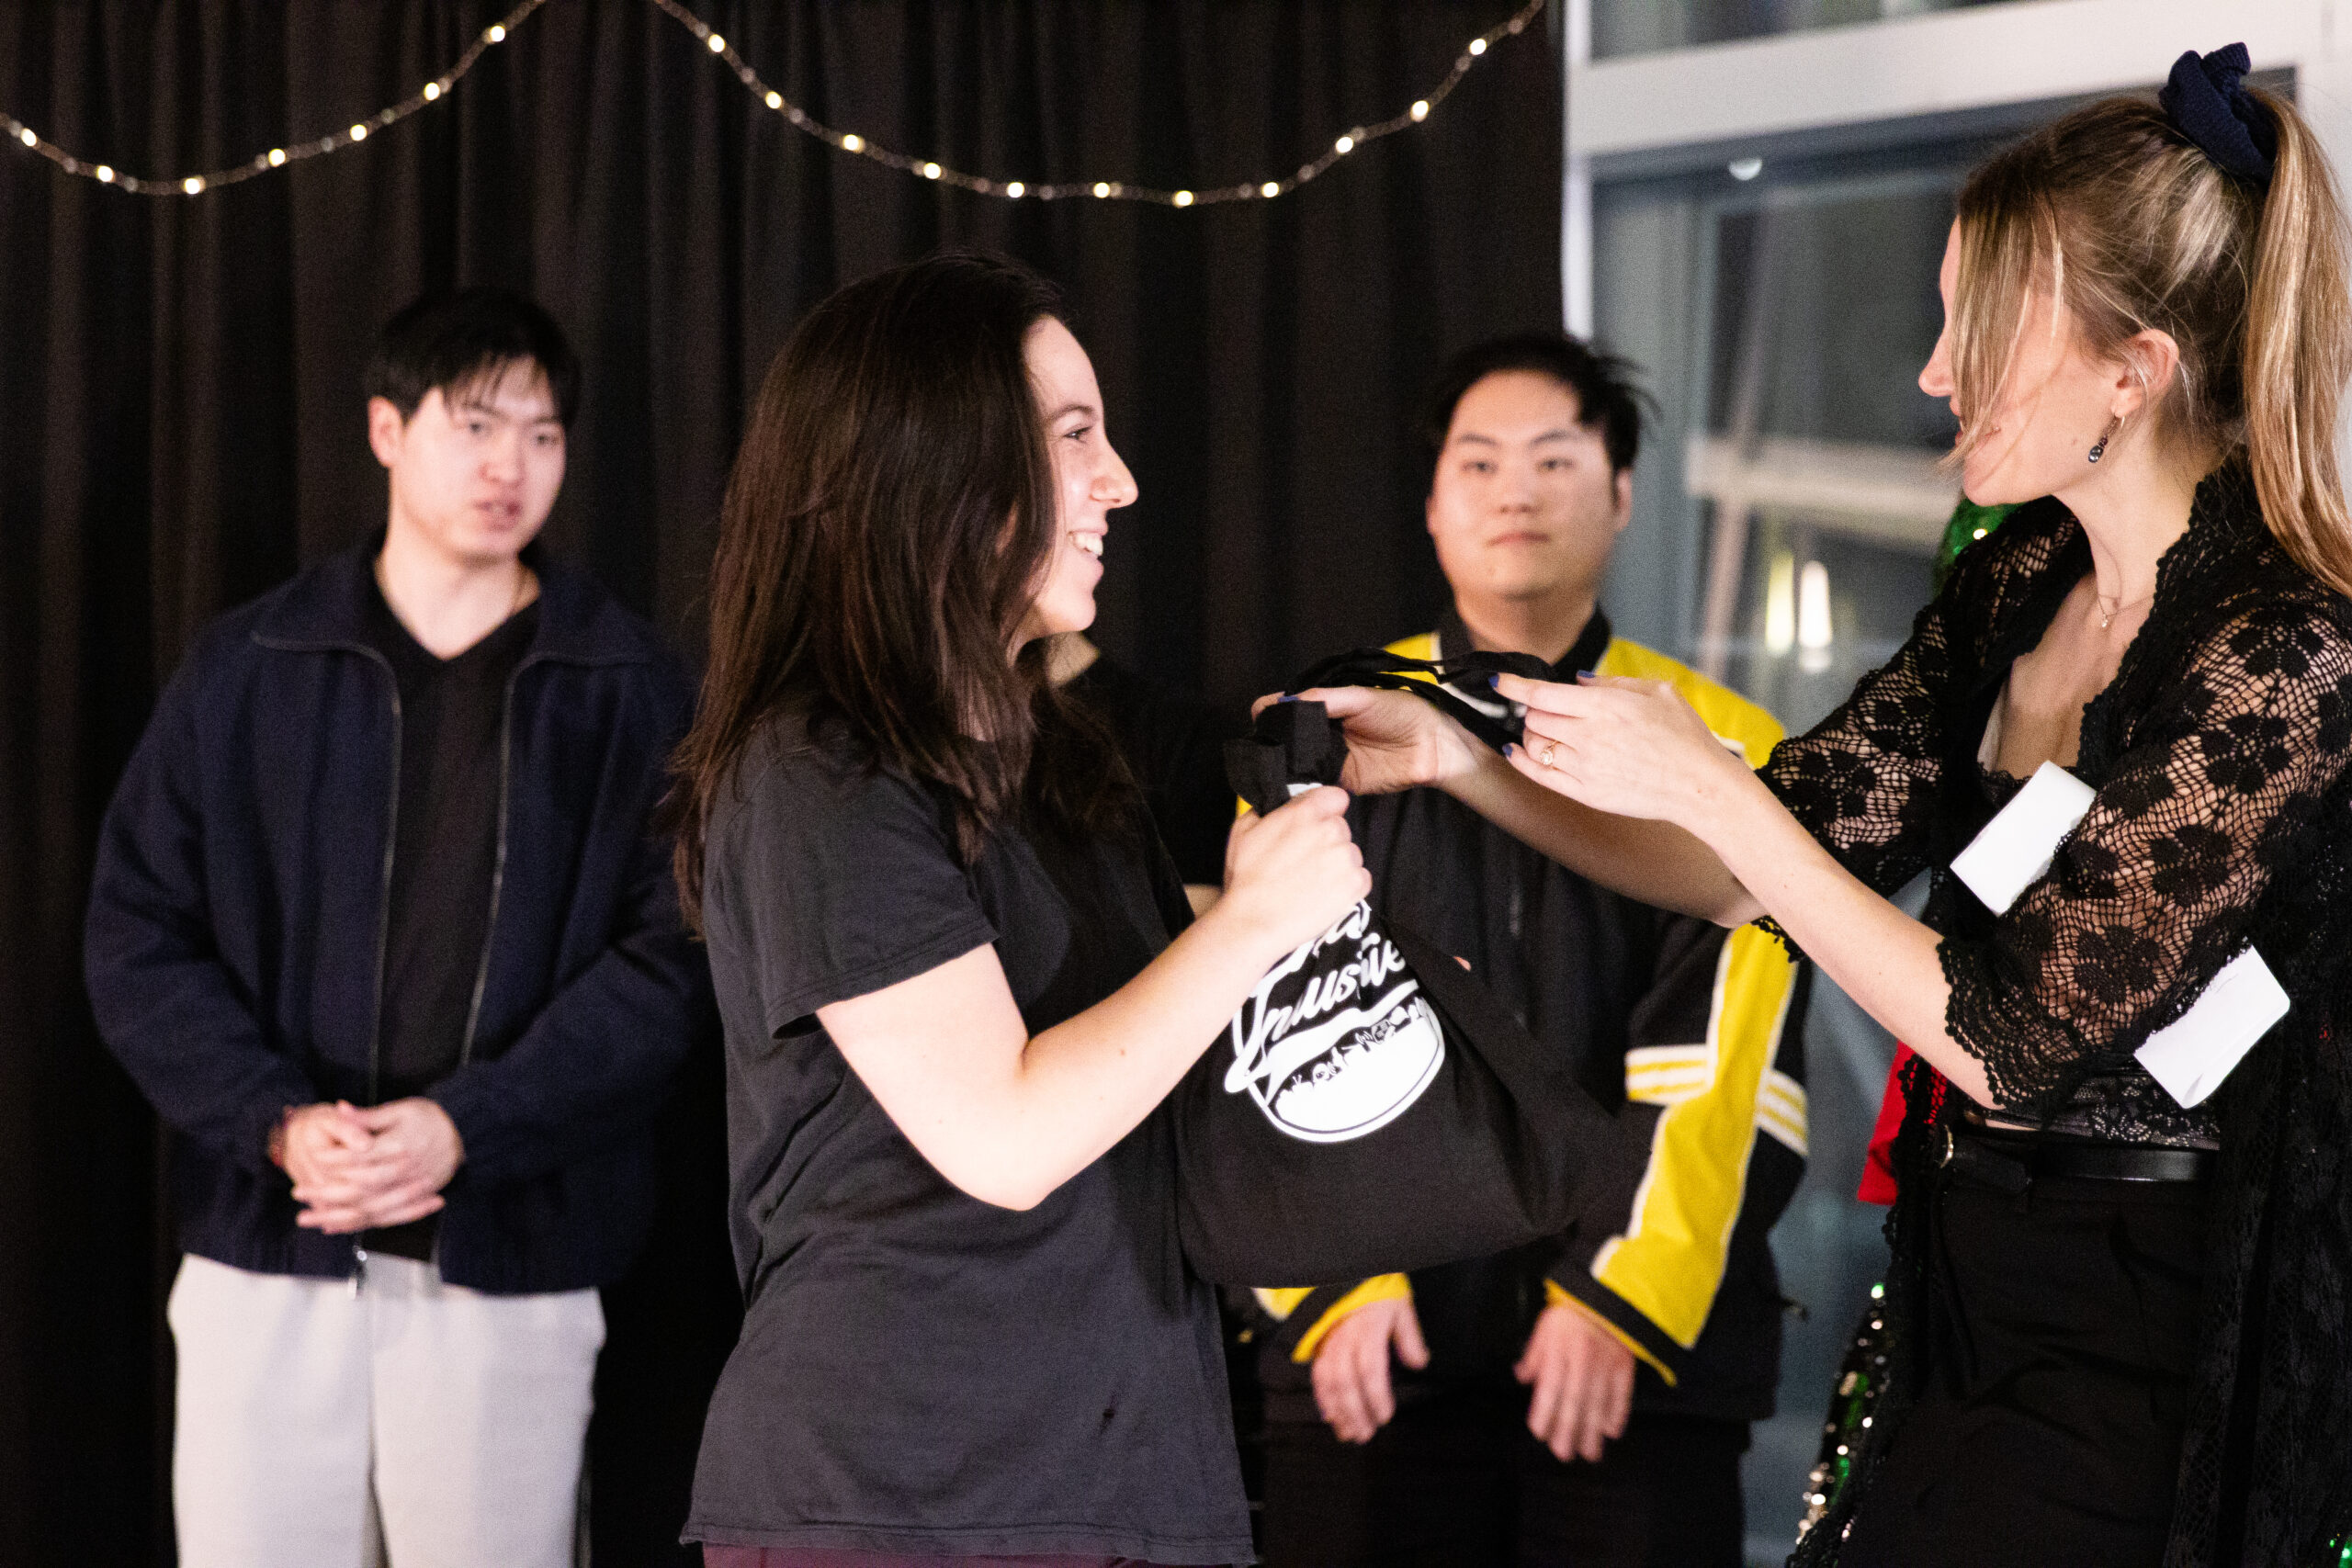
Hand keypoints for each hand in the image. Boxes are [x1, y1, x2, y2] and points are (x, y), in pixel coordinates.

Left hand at [288, 1098, 463, 1233]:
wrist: (466, 1132)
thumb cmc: (433, 1118)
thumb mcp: (400, 1110)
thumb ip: (367, 1116)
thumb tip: (339, 1109)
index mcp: (399, 1147)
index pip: (359, 1159)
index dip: (333, 1161)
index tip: (311, 1160)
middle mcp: (404, 1173)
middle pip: (359, 1190)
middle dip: (326, 1194)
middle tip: (299, 1193)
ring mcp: (411, 1189)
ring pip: (369, 1210)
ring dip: (338, 1217)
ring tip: (311, 1219)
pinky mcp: (416, 1199)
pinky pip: (384, 1218)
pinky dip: (360, 1224)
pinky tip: (338, 1226)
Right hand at [1213, 785, 1370, 960]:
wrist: (1254, 923)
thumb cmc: (1246, 880)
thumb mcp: (1243, 831)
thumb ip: (1269, 810)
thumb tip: (1282, 806)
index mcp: (1305, 813)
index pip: (1335, 797)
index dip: (1326, 810)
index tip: (1316, 824)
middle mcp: (1330, 830)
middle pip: (1340, 828)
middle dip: (1327, 841)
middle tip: (1305, 862)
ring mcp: (1346, 858)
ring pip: (1350, 854)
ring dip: (1336, 865)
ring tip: (1311, 883)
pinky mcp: (1356, 885)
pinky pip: (1360, 878)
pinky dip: (1347, 886)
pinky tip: (1323, 895)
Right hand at [1250, 687, 1481, 796]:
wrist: (1433, 746)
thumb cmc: (1404, 713)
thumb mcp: (1364, 698)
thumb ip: (1328, 699)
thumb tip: (1291, 701)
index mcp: (1330, 706)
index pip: (1294, 707)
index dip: (1275, 709)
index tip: (1259, 713)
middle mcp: (1327, 732)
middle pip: (1290, 735)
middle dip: (1274, 736)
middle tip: (1260, 739)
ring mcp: (1332, 757)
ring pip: (1298, 759)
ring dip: (1285, 759)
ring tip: (1269, 757)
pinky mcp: (1341, 780)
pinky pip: (1315, 782)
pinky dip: (1302, 781)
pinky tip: (1289, 777)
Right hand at [1311, 1294, 1429, 1443]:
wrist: (1345, 1272)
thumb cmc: (1377, 1291)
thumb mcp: (1400, 1305)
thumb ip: (1409, 1336)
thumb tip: (1420, 1364)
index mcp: (1368, 1327)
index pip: (1370, 1367)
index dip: (1376, 1394)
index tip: (1385, 1416)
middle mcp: (1345, 1337)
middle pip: (1346, 1380)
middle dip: (1355, 1411)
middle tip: (1366, 1435)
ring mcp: (1329, 1342)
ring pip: (1329, 1381)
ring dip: (1338, 1411)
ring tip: (1349, 1433)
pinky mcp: (1319, 1346)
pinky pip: (1317, 1375)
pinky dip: (1323, 1398)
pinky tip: (1331, 1417)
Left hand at [1496, 672, 1750, 829]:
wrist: (1701, 786)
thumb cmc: (1686, 737)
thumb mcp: (1659, 692)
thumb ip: (1613, 683)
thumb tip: (1578, 680)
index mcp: (1605, 707)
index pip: (1542, 694)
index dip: (1514, 685)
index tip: (1498, 680)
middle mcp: (1589, 736)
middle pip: (1534, 719)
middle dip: (1533, 710)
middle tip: (1546, 709)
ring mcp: (1585, 767)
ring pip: (1535, 746)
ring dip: (1532, 734)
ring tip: (1547, 731)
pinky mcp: (1585, 793)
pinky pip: (1540, 776)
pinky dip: (1522, 761)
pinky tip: (1517, 752)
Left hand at [1516, 1301, 1633, 1462]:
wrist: (1606, 1293)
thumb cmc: (1570, 1313)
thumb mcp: (1544, 1328)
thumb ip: (1534, 1355)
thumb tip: (1521, 1377)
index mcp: (1560, 1350)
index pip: (1551, 1387)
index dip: (1544, 1411)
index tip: (1539, 1433)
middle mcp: (1583, 1360)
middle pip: (1575, 1400)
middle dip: (1568, 1430)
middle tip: (1563, 1454)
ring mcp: (1607, 1364)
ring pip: (1599, 1402)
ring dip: (1593, 1430)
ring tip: (1589, 1453)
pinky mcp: (1625, 1364)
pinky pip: (1622, 1393)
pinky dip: (1618, 1413)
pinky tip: (1612, 1431)